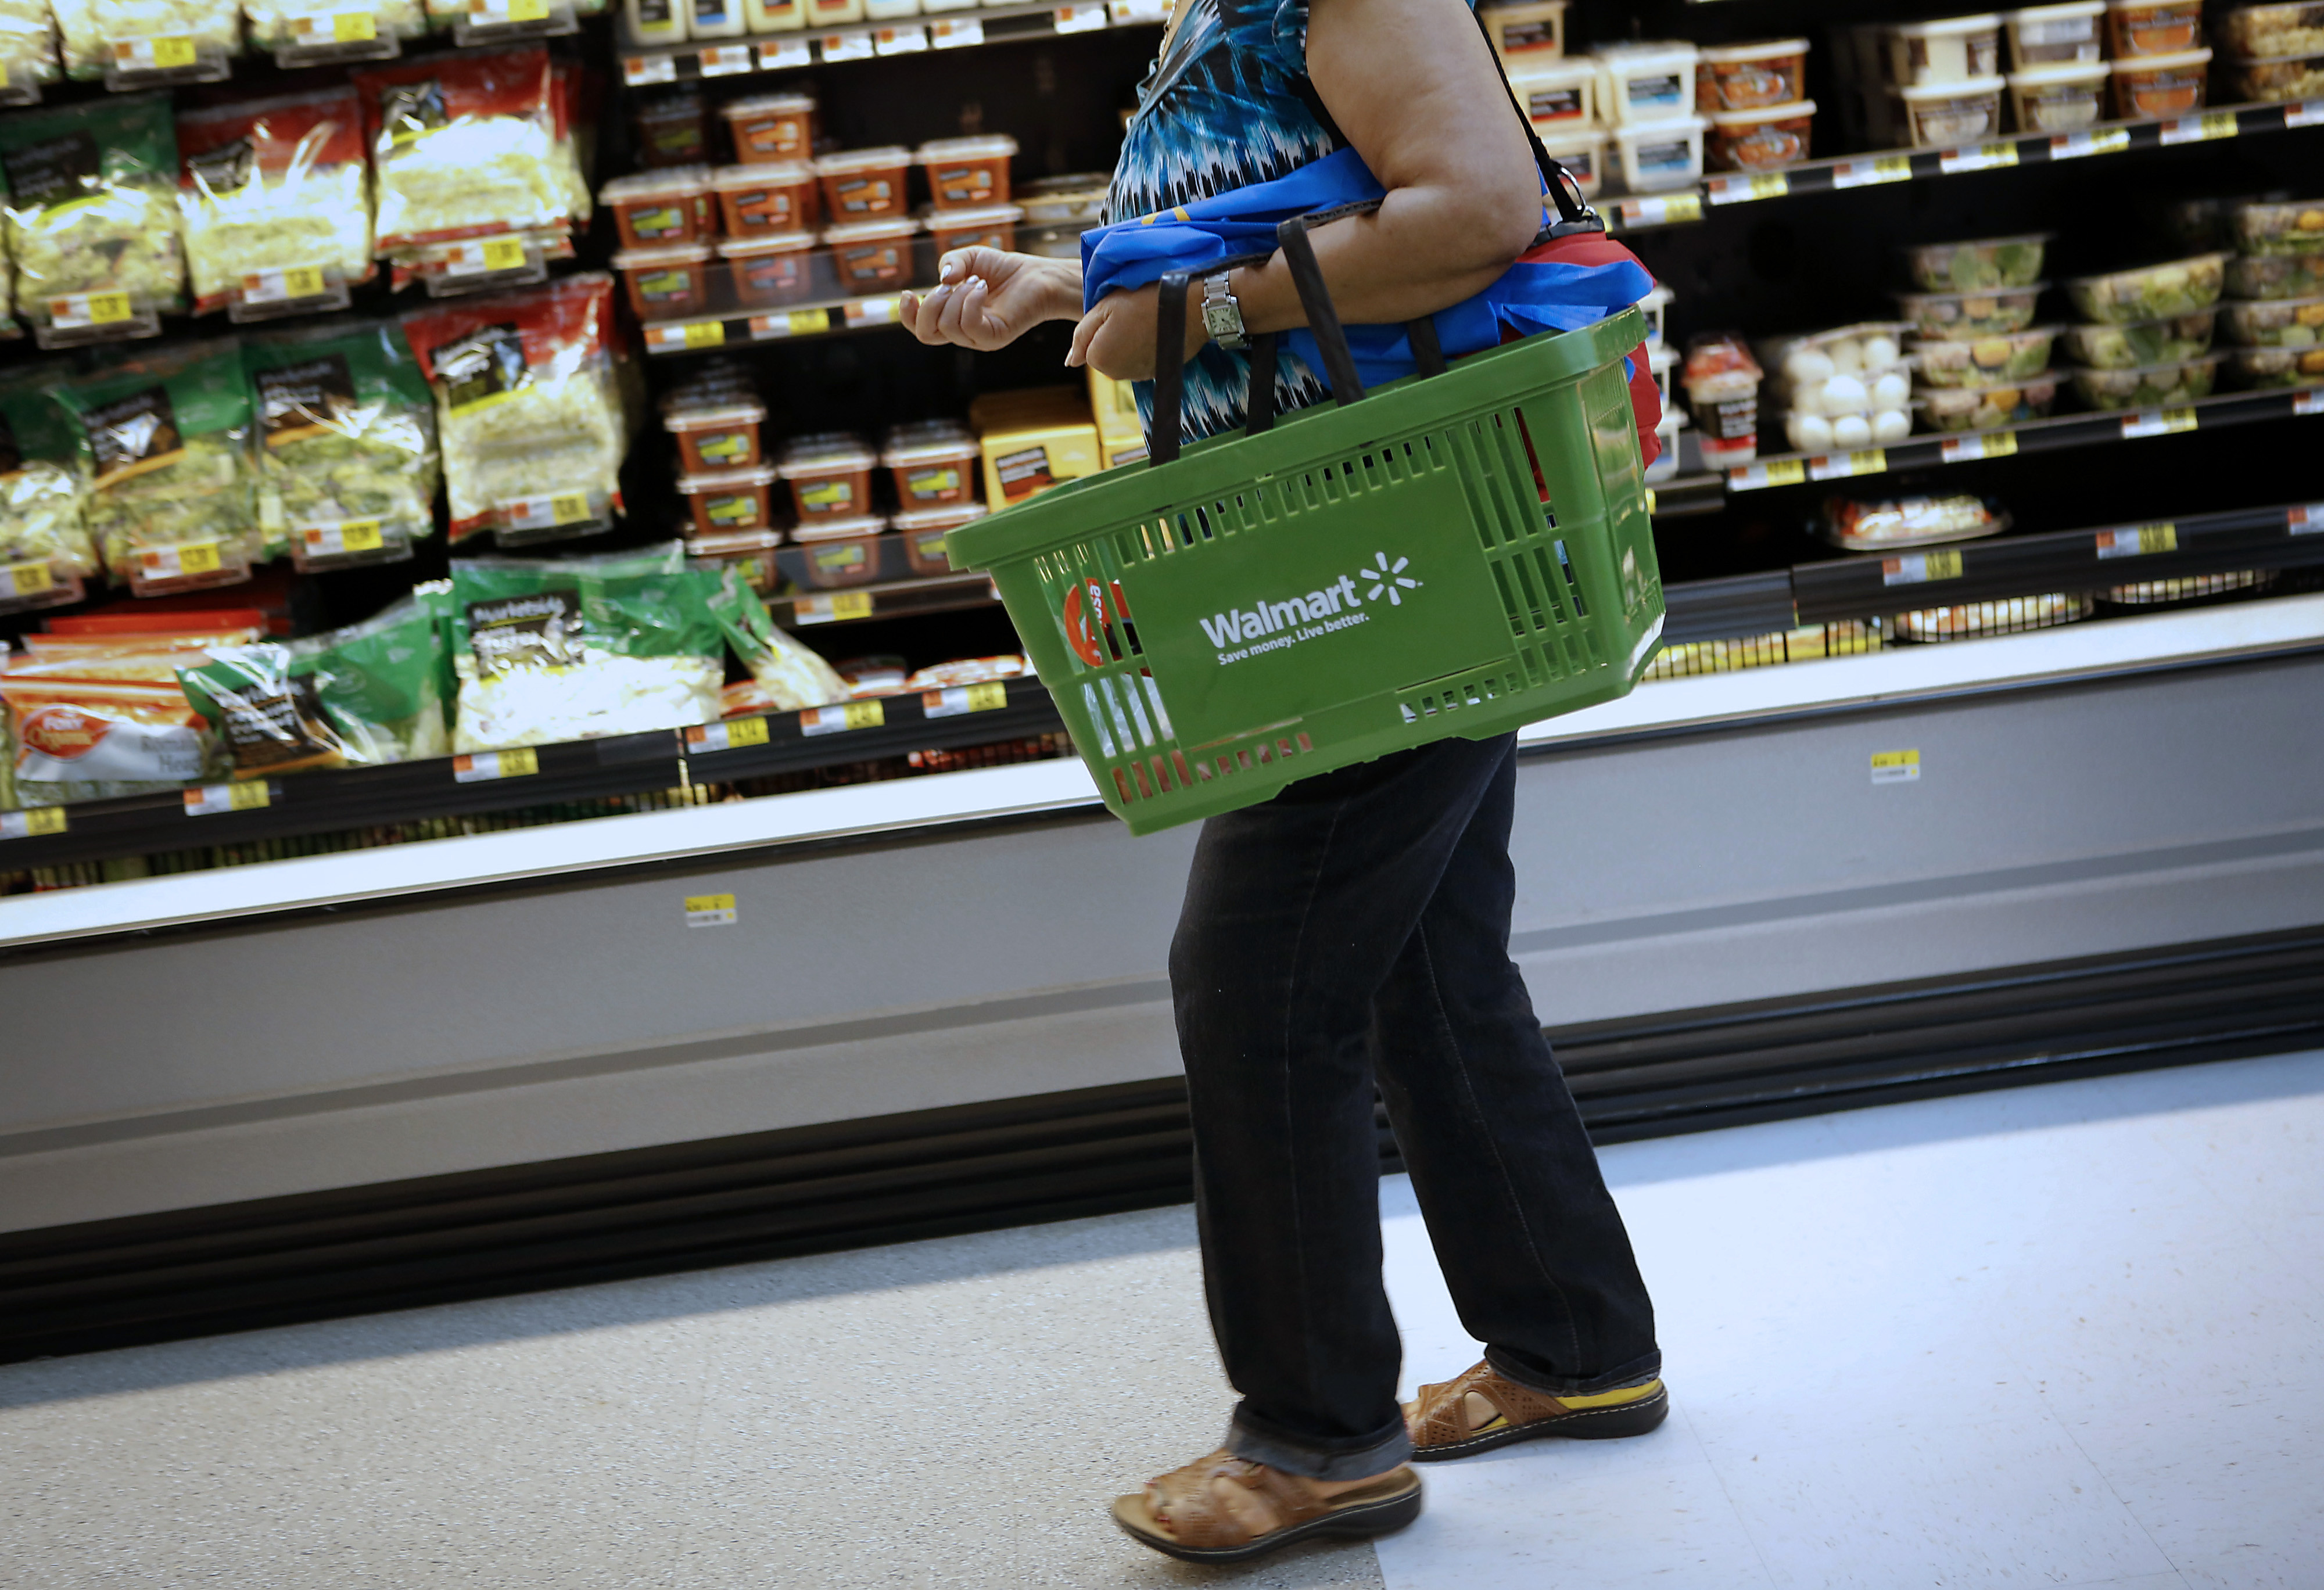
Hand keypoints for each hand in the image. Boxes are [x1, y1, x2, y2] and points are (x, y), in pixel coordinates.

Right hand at [899, 249, 1079, 351]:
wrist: (1037, 275)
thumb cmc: (1002, 269)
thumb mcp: (969, 257)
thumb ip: (950, 262)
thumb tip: (943, 280)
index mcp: (951, 317)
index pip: (920, 329)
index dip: (907, 316)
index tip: (908, 294)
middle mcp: (962, 332)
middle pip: (926, 334)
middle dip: (930, 304)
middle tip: (949, 284)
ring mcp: (978, 338)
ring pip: (947, 327)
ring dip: (956, 297)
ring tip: (975, 281)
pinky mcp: (995, 337)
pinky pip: (970, 325)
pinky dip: (970, 301)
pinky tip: (981, 286)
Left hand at [1067, 281, 1212, 381]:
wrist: (1189, 307)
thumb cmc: (1145, 301)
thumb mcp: (1104, 308)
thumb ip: (1081, 335)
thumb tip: (1070, 361)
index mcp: (1100, 358)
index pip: (1087, 346)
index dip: (1100, 327)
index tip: (1117, 313)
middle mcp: (1117, 374)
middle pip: (1104, 355)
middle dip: (1112, 337)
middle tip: (1131, 316)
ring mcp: (1137, 376)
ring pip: (1122, 359)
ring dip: (1128, 343)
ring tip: (1145, 323)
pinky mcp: (1155, 374)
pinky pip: (1140, 362)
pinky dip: (1144, 349)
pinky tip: (1156, 332)